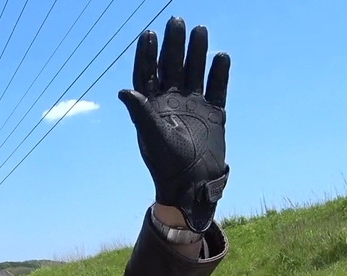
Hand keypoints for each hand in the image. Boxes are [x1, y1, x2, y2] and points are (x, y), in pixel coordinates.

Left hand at [118, 16, 229, 232]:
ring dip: (197, 52)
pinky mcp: (214, 114)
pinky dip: (219, 74)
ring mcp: (194, 106)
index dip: (148, 54)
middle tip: (176, 20)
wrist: (192, 185)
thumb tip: (124, 91)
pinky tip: (221, 57)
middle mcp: (172, 102)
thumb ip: (141, 113)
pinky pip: (217, 89)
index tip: (149, 33)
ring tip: (200, 30)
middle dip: (173, 45)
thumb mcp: (152, 137)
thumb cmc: (166, 164)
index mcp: (152, 106)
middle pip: (172, 66)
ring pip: (195, 72)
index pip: (148, 74)